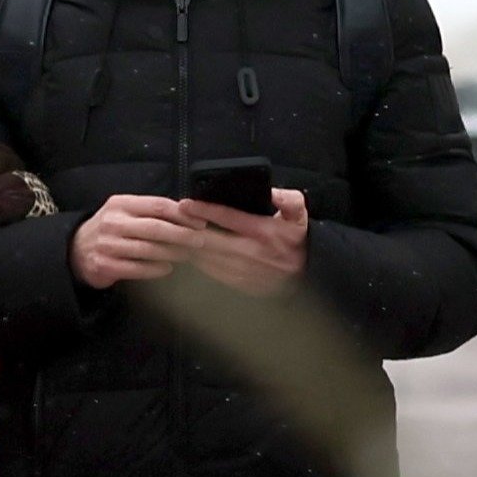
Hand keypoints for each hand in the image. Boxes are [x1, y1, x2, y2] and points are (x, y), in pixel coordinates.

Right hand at [71, 194, 203, 288]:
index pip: (157, 205)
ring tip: (187, 255)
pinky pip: (137, 268)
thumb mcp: (124, 212)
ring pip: (148, 249)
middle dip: (181, 234)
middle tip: (200, 240)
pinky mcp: (105, 265)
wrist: (76, 251)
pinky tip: (168, 269)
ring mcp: (108, 245)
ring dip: (172, 253)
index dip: (182, 214)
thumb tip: (187, 212)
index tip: (199, 222)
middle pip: (155, 227)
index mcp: (121, 204)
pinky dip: (155, 269)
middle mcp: (113, 222)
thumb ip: (149, 211)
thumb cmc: (110, 229)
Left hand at [181, 188, 311, 296]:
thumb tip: (272, 192)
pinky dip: (198, 263)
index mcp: (262, 232)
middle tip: (171, 220)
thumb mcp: (299, 216)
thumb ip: (289, 200)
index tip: (185, 204)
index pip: (227, 218)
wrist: (305, 275)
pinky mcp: (239, 284)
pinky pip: (212, 273)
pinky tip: (188, 254)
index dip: (204, 210)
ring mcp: (243, 271)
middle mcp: (251, 253)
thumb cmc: (296, 240)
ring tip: (174, 236)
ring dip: (189, 248)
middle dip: (188, 230)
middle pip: (210, 241)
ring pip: (208, 259)